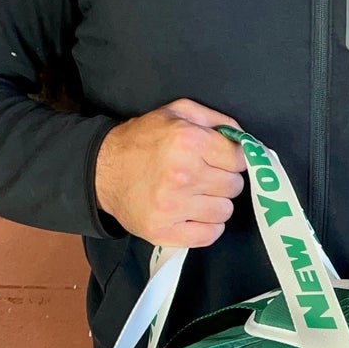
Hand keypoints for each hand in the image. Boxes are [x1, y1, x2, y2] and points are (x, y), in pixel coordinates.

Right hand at [94, 98, 246, 247]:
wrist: (102, 170)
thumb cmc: (143, 139)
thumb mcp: (177, 113)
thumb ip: (216, 119)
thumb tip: (245, 139)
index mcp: (188, 141)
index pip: (239, 159)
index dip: (234, 159)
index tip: (222, 160)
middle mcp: (182, 175)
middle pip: (234, 186)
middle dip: (224, 180)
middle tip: (204, 176)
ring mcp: (173, 207)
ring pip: (224, 211)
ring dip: (215, 203)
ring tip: (196, 194)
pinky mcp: (164, 231)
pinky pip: (210, 235)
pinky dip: (207, 226)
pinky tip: (194, 214)